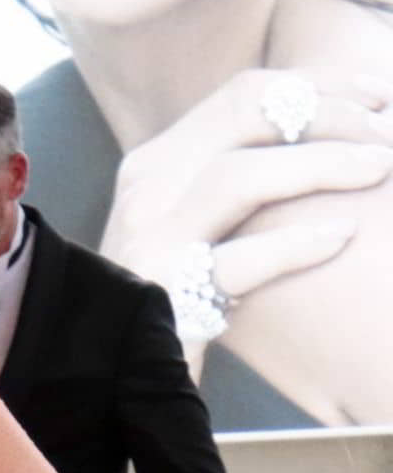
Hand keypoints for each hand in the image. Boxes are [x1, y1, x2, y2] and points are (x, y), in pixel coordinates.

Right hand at [99, 69, 392, 362]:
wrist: (107, 386)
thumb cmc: (164, 311)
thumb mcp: (188, 234)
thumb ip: (228, 191)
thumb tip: (312, 147)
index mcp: (153, 167)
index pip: (241, 97)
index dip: (316, 87)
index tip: (375, 97)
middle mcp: (144, 192)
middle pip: (243, 116)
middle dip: (326, 111)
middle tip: (382, 131)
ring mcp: (147, 245)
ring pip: (239, 175)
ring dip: (319, 164)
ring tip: (376, 169)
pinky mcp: (162, 298)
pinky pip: (238, 262)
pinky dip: (295, 246)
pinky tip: (340, 237)